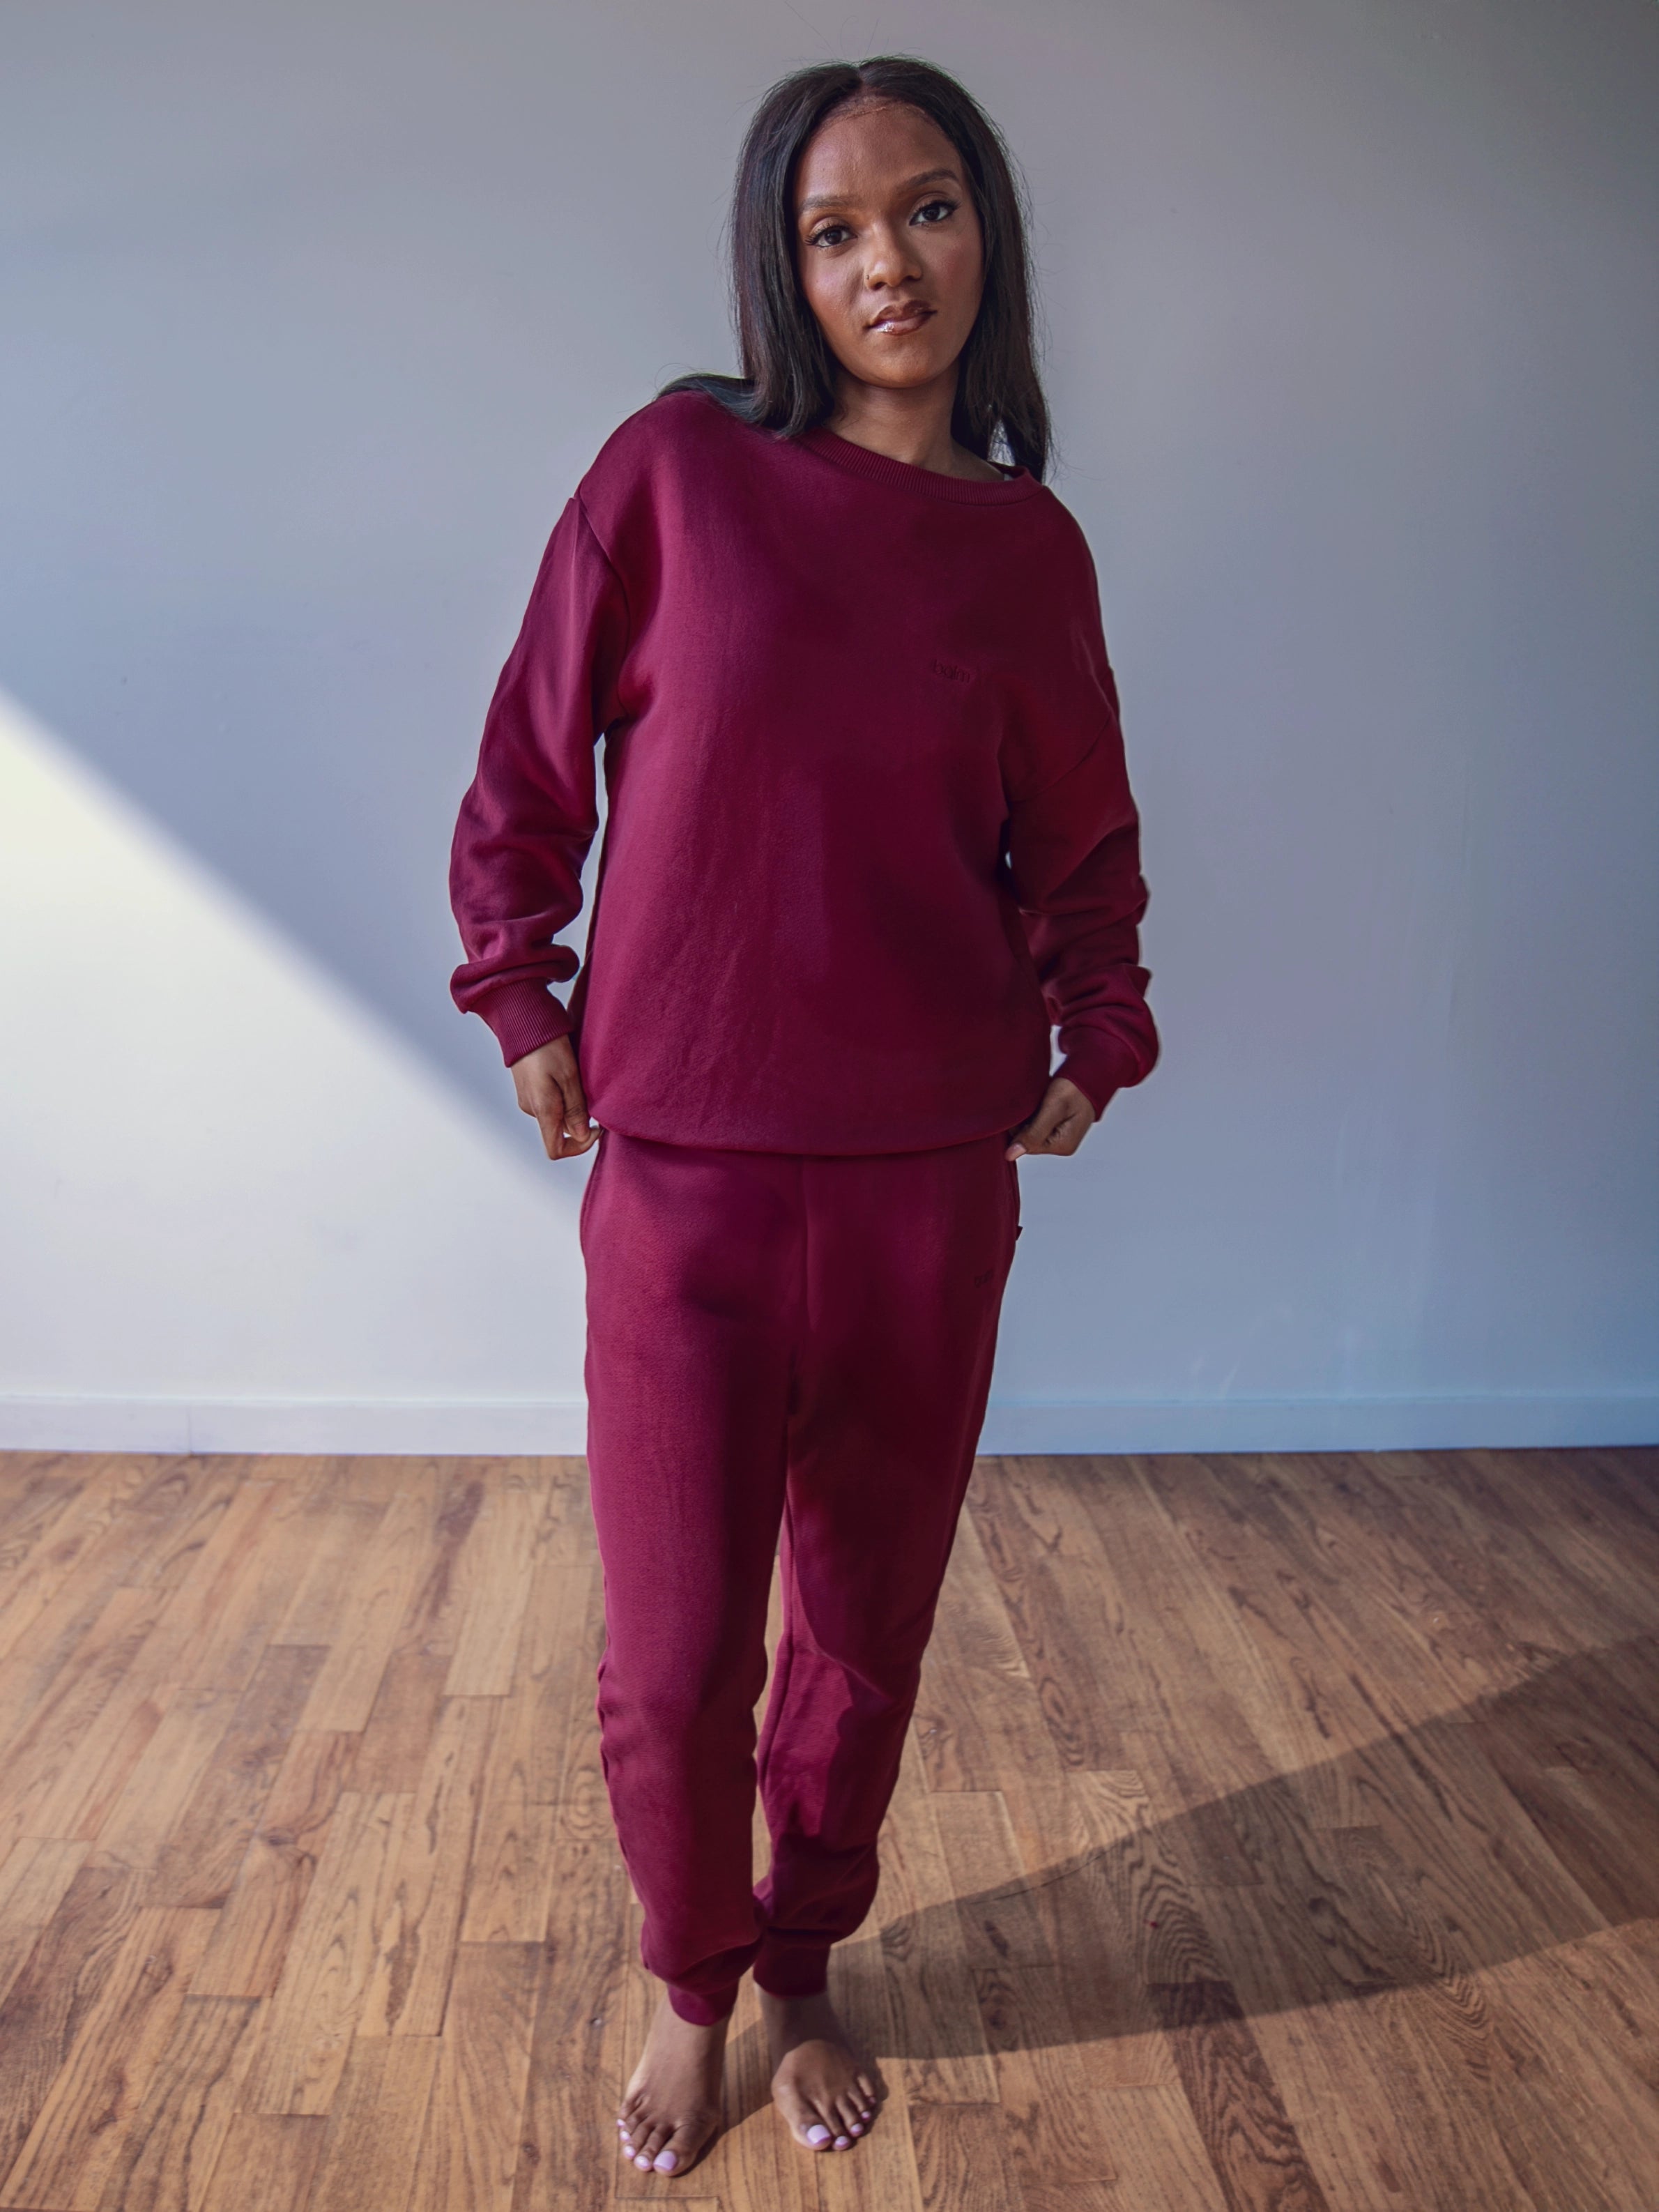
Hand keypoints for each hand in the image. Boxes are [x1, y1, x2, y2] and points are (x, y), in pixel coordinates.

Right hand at [510, 1036, 600, 1159]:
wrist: (522, 1023)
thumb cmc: (547, 1045)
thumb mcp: (569, 1075)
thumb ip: (575, 1108)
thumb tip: (581, 1136)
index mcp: (542, 1109)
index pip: (556, 1150)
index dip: (579, 1147)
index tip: (595, 1129)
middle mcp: (532, 1109)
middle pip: (560, 1132)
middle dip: (580, 1122)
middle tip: (595, 1098)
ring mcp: (528, 1100)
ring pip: (557, 1116)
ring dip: (572, 1106)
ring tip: (580, 1081)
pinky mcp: (528, 1090)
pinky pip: (549, 1103)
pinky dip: (563, 1097)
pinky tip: (568, 1075)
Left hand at [1005, 1076, 1094, 1159]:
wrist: (1089, 1076)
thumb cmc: (1075, 1089)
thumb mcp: (1053, 1109)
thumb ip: (1033, 1133)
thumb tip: (1011, 1155)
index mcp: (1062, 1145)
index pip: (1026, 1145)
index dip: (1020, 1127)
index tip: (1027, 1108)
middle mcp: (1061, 1145)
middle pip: (1028, 1139)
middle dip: (1025, 1121)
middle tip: (1036, 1103)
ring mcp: (1060, 1137)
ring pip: (1031, 1131)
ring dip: (1030, 1116)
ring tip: (1041, 1102)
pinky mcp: (1057, 1128)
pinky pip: (1037, 1124)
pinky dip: (1035, 1113)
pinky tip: (1042, 1103)